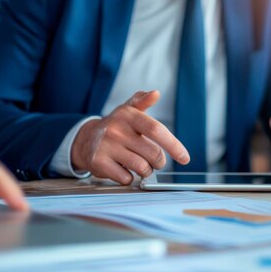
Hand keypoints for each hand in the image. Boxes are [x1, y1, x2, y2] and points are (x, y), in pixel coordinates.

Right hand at [71, 91, 189, 184]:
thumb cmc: (115, 126)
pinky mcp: (98, 162)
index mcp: (128, 115)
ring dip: (146, 171)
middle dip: (160, 162)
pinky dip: (129, 178)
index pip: (156, 130)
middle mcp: (116, 129)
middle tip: (156, 161)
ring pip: (142, 167)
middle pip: (153, 153)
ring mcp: (106, 146)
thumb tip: (156, 93)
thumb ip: (142, 101)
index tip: (185, 158)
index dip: (174, 146)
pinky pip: (126, 178)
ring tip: (140, 166)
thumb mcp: (128, 111)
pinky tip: (123, 169)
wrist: (85, 139)